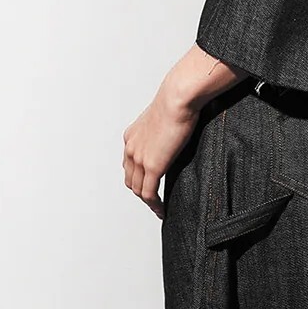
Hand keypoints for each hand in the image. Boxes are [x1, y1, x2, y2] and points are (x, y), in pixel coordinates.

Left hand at [122, 78, 199, 219]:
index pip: (130, 164)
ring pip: (138, 189)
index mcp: (132, 136)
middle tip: (154, 200)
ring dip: (147, 201)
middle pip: (131, 179)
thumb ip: (164, 130)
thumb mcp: (164, 117)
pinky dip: (154, 205)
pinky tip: (161, 210)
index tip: (148, 184)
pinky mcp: (152, 166)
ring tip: (158, 208)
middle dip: (141, 191)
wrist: (177, 98)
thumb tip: (176, 133)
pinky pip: (149, 193)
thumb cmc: (177, 100)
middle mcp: (131, 148)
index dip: (138, 177)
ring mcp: (139, 158)